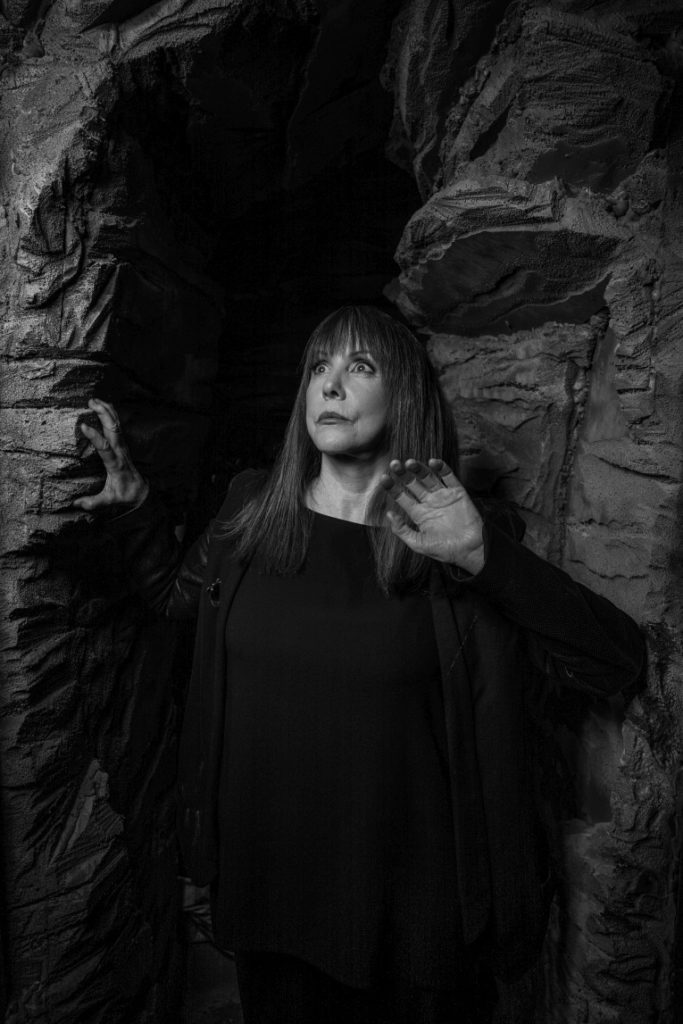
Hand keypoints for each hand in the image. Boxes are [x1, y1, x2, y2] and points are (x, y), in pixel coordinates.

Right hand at [73, 399, 148, 511]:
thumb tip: (75, 504)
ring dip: (107, 410)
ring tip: (94, 399)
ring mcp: (123, 447)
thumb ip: (93, 503)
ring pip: (117, 425)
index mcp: (116, 464)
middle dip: (103, 414)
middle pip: (114, 429)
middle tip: (90, 402)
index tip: (84, 425)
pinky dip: (111, 414)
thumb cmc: (125, 496)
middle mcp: (121, 452)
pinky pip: (118, 426)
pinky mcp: (123, 445)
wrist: (142, 493)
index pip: (105, 447)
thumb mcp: (109, 501)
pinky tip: (104, 405)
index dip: (95, 436)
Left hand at [381, 458, 484, 574]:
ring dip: (419, 468)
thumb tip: (388, 514)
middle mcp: (429, 502)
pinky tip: (433, 462)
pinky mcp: (458, 493)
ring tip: (410, 462)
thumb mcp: (418, 544)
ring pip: (428, 477)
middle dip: (402, 473)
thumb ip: (402, 530)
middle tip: (394, 464)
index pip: (401, 496)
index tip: (384, 478)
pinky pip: (449, 477)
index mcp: (418, 513)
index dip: (392, 487)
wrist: (470, 550)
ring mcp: (443, 496)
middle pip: (412, 483)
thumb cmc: (444, 550)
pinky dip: (442, 468)